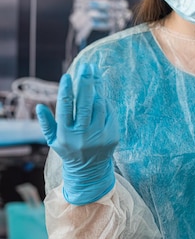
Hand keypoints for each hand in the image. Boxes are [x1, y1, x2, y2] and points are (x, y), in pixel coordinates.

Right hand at [36, 63, 118, 204]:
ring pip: (99, 106)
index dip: (66, 91)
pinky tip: (101, 92)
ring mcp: (99, 136)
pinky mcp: (112, 136)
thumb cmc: (69, 150)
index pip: (65, 108)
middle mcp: (82, 135)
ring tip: (93, 75)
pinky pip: (110, 113)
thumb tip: (39, 107)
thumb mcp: (53, 140)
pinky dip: (105, 101)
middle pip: (85, 103)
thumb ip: (46, 123)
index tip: (68, 76)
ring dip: (97, 89)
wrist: (89, 171)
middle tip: (87, 67)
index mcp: (65, 135)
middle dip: (86, 83)